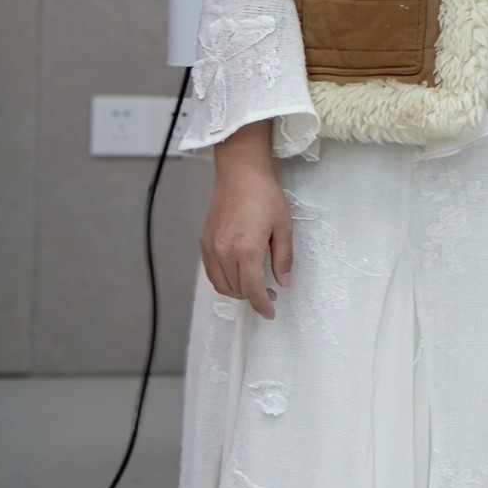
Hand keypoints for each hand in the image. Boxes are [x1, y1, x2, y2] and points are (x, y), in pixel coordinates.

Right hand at [199, 133, 291, 318]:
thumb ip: (283, 257)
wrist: (240, 175)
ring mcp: (210, 249)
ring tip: (254, 287)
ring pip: (221, 284)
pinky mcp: (204, 243)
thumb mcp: (283, 226)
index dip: (261, 305)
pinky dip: (223, 281)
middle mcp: (224, 253)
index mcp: (246, 250)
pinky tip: (237, 276)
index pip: (252, 289)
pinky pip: (211, 272)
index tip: (270, 313)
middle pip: (235, 289)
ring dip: (237, 292)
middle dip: (252, 298)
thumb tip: (283, 283)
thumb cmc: (266, 197)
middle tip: (269, 295)